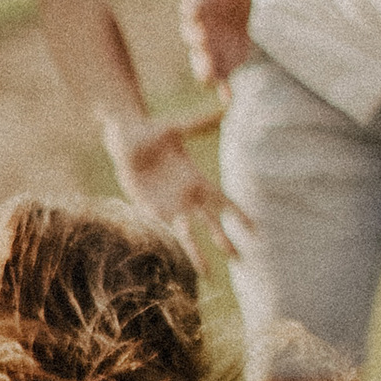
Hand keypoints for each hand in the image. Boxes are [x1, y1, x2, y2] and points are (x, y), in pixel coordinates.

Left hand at [105, 111, 241, 264]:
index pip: (223, 201)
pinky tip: (177, 266)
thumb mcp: (177, 128)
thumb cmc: (152, 131)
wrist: (126, 140)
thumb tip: (225, 105)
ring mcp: (168, 206)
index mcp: (196, 180)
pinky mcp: (149, 210)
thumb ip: (200, 122)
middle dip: (224, 241)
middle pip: (210, 224)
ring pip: (187, 235)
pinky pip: (161, 232)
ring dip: (198, 254)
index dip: (238, 215)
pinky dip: (169, 247)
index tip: (255, 229)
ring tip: (208, 275)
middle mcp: (186, 198)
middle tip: (239, 259)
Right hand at [178, 0, 253, 89]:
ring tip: (209, 80)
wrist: (222, 3)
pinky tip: (228, 99)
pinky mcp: (221, 61)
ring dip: (205, 70)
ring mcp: (207, 48)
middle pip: (194, 37)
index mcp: (197, 4)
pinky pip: (221, 76)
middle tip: (199, 44)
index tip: (193, 12)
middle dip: (197, 43)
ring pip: (202, 60)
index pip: (192, 6)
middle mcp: (198, 29)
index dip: (193, 10)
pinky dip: (223, 87)